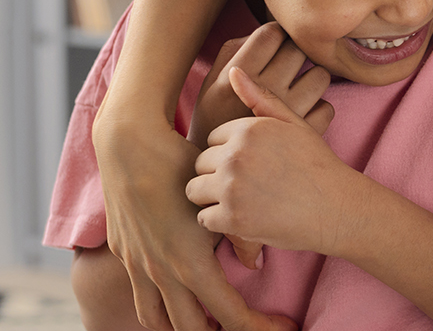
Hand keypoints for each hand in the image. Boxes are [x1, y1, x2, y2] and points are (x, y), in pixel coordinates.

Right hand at [93, 102, 298, 330]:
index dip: (259, 327)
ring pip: (157, 321)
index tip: (283, 327)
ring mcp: (138, 266)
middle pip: (191, 329)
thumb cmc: (183, 166)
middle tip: (249, 328)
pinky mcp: (124, 254)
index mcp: (191, 264)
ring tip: (208, 326)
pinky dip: (159, 309)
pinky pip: (140, 298)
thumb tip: (254, 263)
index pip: (230, 316)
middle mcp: (162, 272)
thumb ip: (238, 236)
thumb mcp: (219, 203)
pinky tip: (176, 300)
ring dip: (182, 327)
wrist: (131, 146)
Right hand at [189, 22, 332, 149]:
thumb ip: (233, 52)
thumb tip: (268, 31)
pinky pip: (328, 107)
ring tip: (295, 93)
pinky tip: (301, 117)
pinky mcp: (306, 134)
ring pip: (320, 76)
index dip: (276, 36)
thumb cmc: (216, 123)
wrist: (219, 176)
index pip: (273, 32)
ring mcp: (289, 113)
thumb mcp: (211, 85)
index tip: (273, 48)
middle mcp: (265, 89)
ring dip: (311, 81)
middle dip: (294, 55)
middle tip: (284, 70)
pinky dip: (318, 110)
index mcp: (238, 73)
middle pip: (299, 50)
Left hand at [189, 22, 333, 269]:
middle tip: (249, 185)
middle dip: (218, 174)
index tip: (253, 164)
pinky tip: (244, 218)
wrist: (337, 208)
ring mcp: (232, 187)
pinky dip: (220, 222)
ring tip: (242, 201)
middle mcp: (237, 155)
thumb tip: (234, 71)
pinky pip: (204, 219)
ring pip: (195, 190)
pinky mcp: (231, 219)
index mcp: (249, 129)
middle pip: (200, 163)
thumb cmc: (317, 166)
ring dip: (213, 198)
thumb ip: (261, 99)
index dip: (231, 152)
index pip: (214, 139)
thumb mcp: (295, 125)